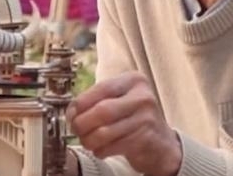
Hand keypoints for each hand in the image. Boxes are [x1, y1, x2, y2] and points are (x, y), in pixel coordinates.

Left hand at [67, 71, 181, 175]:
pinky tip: (101, 150)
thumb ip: (97, 101)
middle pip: (102, 110)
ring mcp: (146, 118)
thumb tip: (71, 112)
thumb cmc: (133, 120)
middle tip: (76, 130)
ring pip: (105, 131)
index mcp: (134, 81)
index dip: (80, 103)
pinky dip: (101, 150)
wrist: (162, 145)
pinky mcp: (145, 139)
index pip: (100, 89)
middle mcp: (142, 97)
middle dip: (82, 123)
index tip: (70, 115)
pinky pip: (112, 146)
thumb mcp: (120, 101)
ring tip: (88, 142)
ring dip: (89, 140)